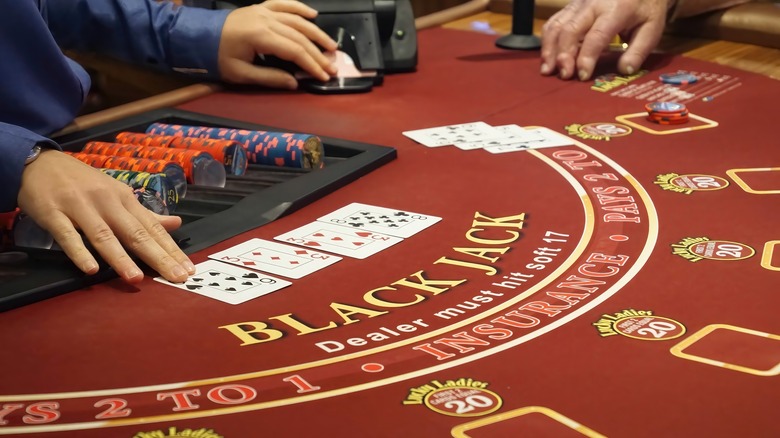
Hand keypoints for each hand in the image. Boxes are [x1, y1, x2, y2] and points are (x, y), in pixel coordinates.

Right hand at [17, 151, 194, 283]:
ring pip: (103, 235)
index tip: (188, 268)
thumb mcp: (117, 193)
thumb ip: (144, 214)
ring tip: (136, 277)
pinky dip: (79, 251)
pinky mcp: (53, 213)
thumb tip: (176, 224)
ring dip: (120, 257)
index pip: (153, 228)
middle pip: (135, 233)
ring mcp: (79, 207)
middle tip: (176, 276)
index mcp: (124, 199)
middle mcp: (106, 202)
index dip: (171, 249)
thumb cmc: (83, 183)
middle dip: (157, 256)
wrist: (40, 162)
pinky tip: (91, 269)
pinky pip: (67, 235)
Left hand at [218, 0, 338, 88]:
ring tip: (331, 46)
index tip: (324, 76)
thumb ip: (269, 78)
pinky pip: (284, 4)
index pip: (294, 50)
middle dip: (318, 53)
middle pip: (299, 36)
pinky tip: (313, 14)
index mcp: (260, 36)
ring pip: (297, 20)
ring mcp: (263, 11)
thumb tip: (294, 83)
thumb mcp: (241, 74)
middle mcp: (265, 19)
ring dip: (316, 33)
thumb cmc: (217, 58)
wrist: (197, 37)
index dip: (311, 64)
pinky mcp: (260, 7)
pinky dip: (299, 8)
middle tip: (333, 66)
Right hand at [540, 0, 672, 79]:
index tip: (582, 75)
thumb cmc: (646, 7)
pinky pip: (553, 22)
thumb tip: (624, 70)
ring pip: (556, 25)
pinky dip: (547, 41)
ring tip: (548, 70)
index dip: (586, 57)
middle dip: (564, 54)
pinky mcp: (570, 6)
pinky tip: (548, 58)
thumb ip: (639, 50)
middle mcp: (593, 3)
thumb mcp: (652, 27)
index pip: (596, 36)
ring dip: (550, 49)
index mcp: (617, 9)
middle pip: (570, 30)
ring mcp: (578, 3)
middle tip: (564, 75)